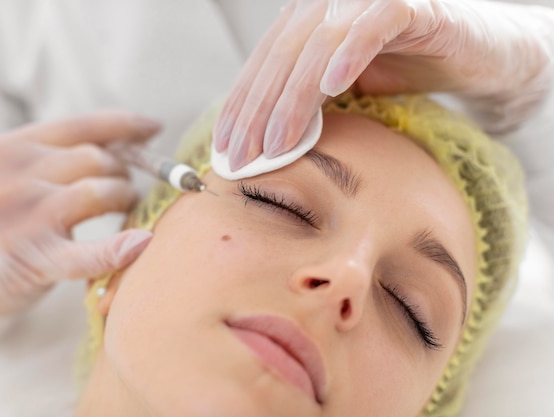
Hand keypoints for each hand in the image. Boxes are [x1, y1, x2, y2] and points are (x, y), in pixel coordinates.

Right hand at [0, 111, 158, 314]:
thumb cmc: (5, 218)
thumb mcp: (14, 175)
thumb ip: (61, 154)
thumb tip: (133, 135)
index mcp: (2, 150)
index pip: (76, 127)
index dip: (123, 124)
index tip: (153, 127)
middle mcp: (4, 179)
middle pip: (91, 159)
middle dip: (121, 170)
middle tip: (126, 186)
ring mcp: (17, 220)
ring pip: (95, 192)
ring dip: (123, 196)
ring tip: (125, 204)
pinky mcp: (32, 259)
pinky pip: (85, 252)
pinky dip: (118, 248)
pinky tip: (143, 242)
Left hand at [213, 0, 553, 169]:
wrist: (475, 53)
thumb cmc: (405, 70)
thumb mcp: (344, 91)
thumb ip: (306, 103)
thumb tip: (261, 143)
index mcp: (308, 20)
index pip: (264, 63)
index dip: (242, 106)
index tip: (226, 149)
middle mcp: (330, 3)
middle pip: (282, 56)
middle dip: (258, 111)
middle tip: (244, 157)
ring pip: (318, 44)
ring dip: (294, 97)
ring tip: (279, 143)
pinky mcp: (410, 4)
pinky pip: (373, 25)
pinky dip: (350, 54)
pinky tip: (333, 88)